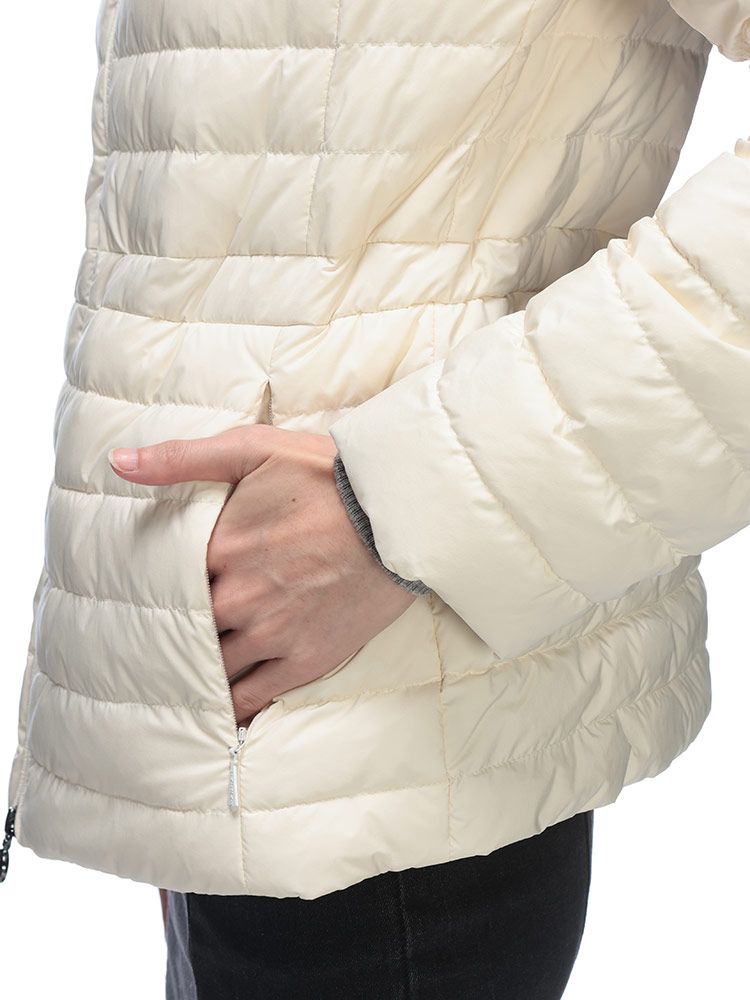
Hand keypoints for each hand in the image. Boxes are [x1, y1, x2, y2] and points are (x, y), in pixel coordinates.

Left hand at [108, 426, 414, 724]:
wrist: (401, 511)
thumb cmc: (329, 474)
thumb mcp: (254, 449)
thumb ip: (183, 459)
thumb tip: (119, 463)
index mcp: (221, 549)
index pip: (169, 582)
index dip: (164, 588)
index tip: (160, 594)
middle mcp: (239, 598)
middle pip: (189, 629)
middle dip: (179, 634)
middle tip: (165, 643)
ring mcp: (273, 633)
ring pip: (216, 667)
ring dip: (201, 672)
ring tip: (188, 680)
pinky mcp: (306, 659)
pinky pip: (254, 697)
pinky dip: (233, 708)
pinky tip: (220, 714)